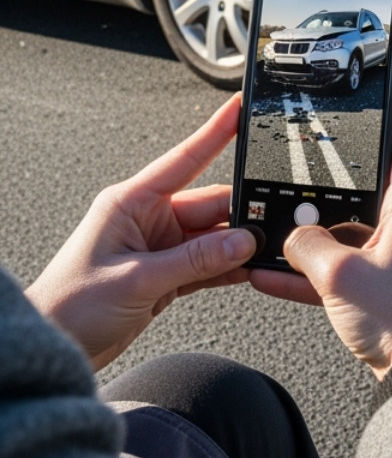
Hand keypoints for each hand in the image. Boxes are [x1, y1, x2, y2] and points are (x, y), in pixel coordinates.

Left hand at [26, 96, 257, 370]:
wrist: (56, 347)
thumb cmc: (71, 306)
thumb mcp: (137, 279)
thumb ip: (195, 260)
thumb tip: (243, 241)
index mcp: (131, 203)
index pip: (184, 159)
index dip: (215, 132)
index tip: (240, 110)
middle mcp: (149, 219)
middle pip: (212, 205)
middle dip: (242, 215)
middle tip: (269, 228)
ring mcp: (161, 246)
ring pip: (216, 236)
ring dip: (239, 246)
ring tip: (265, 253)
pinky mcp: (169, 274)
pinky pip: (211, 263)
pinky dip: (232, 268)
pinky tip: (251, 271)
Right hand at [250, 127, 391, 379]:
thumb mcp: (340, 275)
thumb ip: (308, 247)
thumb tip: (292, 238)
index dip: (382, 129)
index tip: (354, 125)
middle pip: (371, 193)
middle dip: (329, 196)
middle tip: (296, 194)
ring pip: (355, 235)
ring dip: (317, 240)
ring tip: (277, 242)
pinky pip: (352, 270)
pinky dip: (320, 273)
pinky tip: (276, 279)